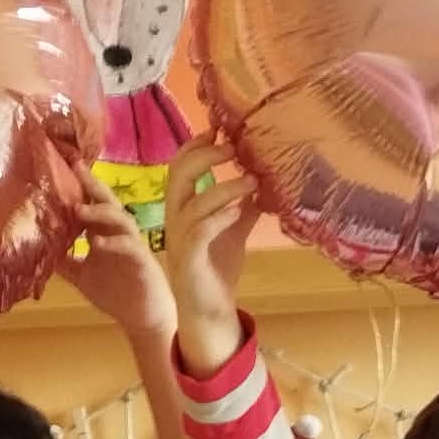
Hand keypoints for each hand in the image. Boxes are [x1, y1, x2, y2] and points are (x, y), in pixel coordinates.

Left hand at [55, 171, 175, 338]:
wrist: (143, 318)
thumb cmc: (117, 295)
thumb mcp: (82, 277)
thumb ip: (64, 262)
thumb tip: (38, 250)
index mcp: (104, 234)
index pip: (91, 205)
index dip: (79, 188)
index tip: (63, 169)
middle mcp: (118, 234)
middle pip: (107, 202)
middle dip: (92, 184)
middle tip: (77, 167)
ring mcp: (132, 245)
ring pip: (120, 219)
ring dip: (100, 212)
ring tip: (79, 209)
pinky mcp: (142, 261)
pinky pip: (128, 245)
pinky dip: (112, 242)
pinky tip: (96, 243)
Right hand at [163, 135, 258, 378]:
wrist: (209, 310)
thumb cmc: (217, 268)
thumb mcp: (235, 229)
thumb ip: (244, 204)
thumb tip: (264, 180)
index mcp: (182, 207)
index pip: (180, 165)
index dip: (196, 143)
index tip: (220, 127)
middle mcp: (174, 218)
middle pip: (179, 174)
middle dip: (205, 156)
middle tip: (234, 148)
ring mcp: (179, 239)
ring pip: (193, 202)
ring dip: (224, 187)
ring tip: (252, 181)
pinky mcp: (189, 260)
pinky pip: (199, 232)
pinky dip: (220, 217)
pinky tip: (240, 211)